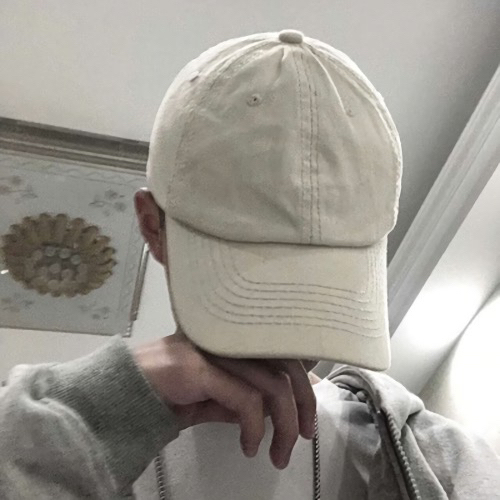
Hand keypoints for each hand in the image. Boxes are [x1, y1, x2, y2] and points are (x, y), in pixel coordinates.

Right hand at [133, 329, 316, 469]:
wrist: (120, 391)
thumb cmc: (165, 390)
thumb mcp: (211, 396)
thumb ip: (239, 396)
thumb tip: (270, 411)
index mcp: (234, 339)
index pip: (283, 352)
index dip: (303, 384)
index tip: (306, 416)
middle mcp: (228, 337)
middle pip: (286, 365)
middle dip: (302, 405)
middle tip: (303, 437)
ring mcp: (214, 349)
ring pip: (272, 384)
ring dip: (283, 426)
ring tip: (277, 455)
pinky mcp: (200, 367)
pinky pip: (245, 400)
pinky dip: (254, 429)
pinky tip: (249, 446)